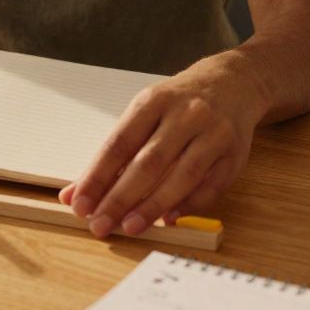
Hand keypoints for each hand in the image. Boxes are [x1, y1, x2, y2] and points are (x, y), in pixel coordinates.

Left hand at [58, 64, 264, 237]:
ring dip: (153, 205)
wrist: (233, 82)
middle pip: (149, 163)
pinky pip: (211, 186)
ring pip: (182, 176)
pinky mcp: (235, 154)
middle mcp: (186, 115)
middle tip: (99, 223)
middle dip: (121, 198)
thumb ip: (112, 154)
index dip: (97, 176)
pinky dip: (188, 205)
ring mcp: (214, 133)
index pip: (119, 143)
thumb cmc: (178, 103)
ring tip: (130, 226)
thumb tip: (74, 193)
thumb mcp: (143, 113)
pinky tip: (168, 218)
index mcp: (154, 101)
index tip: (80, 203)